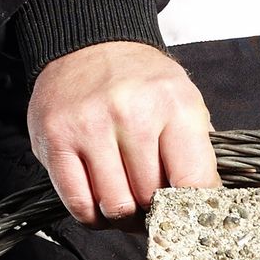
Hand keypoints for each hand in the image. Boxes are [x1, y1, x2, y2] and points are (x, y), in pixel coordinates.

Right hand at [27, 43, 218, 221]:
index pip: (194, 181)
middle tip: (151, 203)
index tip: (186, 214)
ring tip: (127, 202)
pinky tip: (100, 202)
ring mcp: (89, 126)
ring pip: (115, 206)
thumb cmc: (140, 81)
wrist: (90, 44)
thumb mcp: (183, 101)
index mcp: (174, 104)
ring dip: (123, 216)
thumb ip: (197, 152)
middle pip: (151, 198)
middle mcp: (132, 113)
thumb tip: (204, 205)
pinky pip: (78, 204)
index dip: (191, 209)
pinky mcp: (54, 139)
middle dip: (154, 209)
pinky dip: (93, 215)